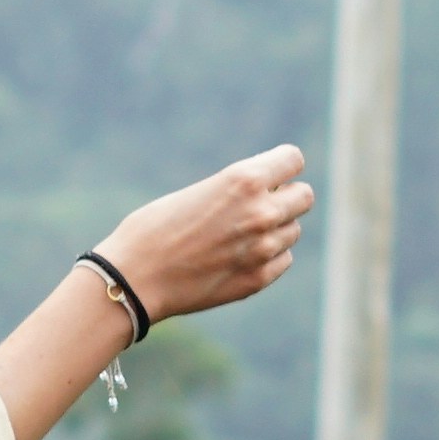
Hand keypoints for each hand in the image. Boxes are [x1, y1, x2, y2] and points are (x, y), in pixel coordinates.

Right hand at [104, 147, 313, 324]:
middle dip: (286, 197)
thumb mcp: (200, 192)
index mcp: (244, 180)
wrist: (133, 279)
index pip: (294, 160)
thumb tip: (268, 192)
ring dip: (276, 229)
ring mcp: (263, 249)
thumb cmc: (153, 229)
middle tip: (260, 205)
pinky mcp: (259, 279)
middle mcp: (261, 212)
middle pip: (304, 196)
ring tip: (239, 235)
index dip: (282, 165)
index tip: (270, 174)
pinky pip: (284, 259)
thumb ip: (238, 191)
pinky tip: (240, 258)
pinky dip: (269, 257)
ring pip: (294, 230)